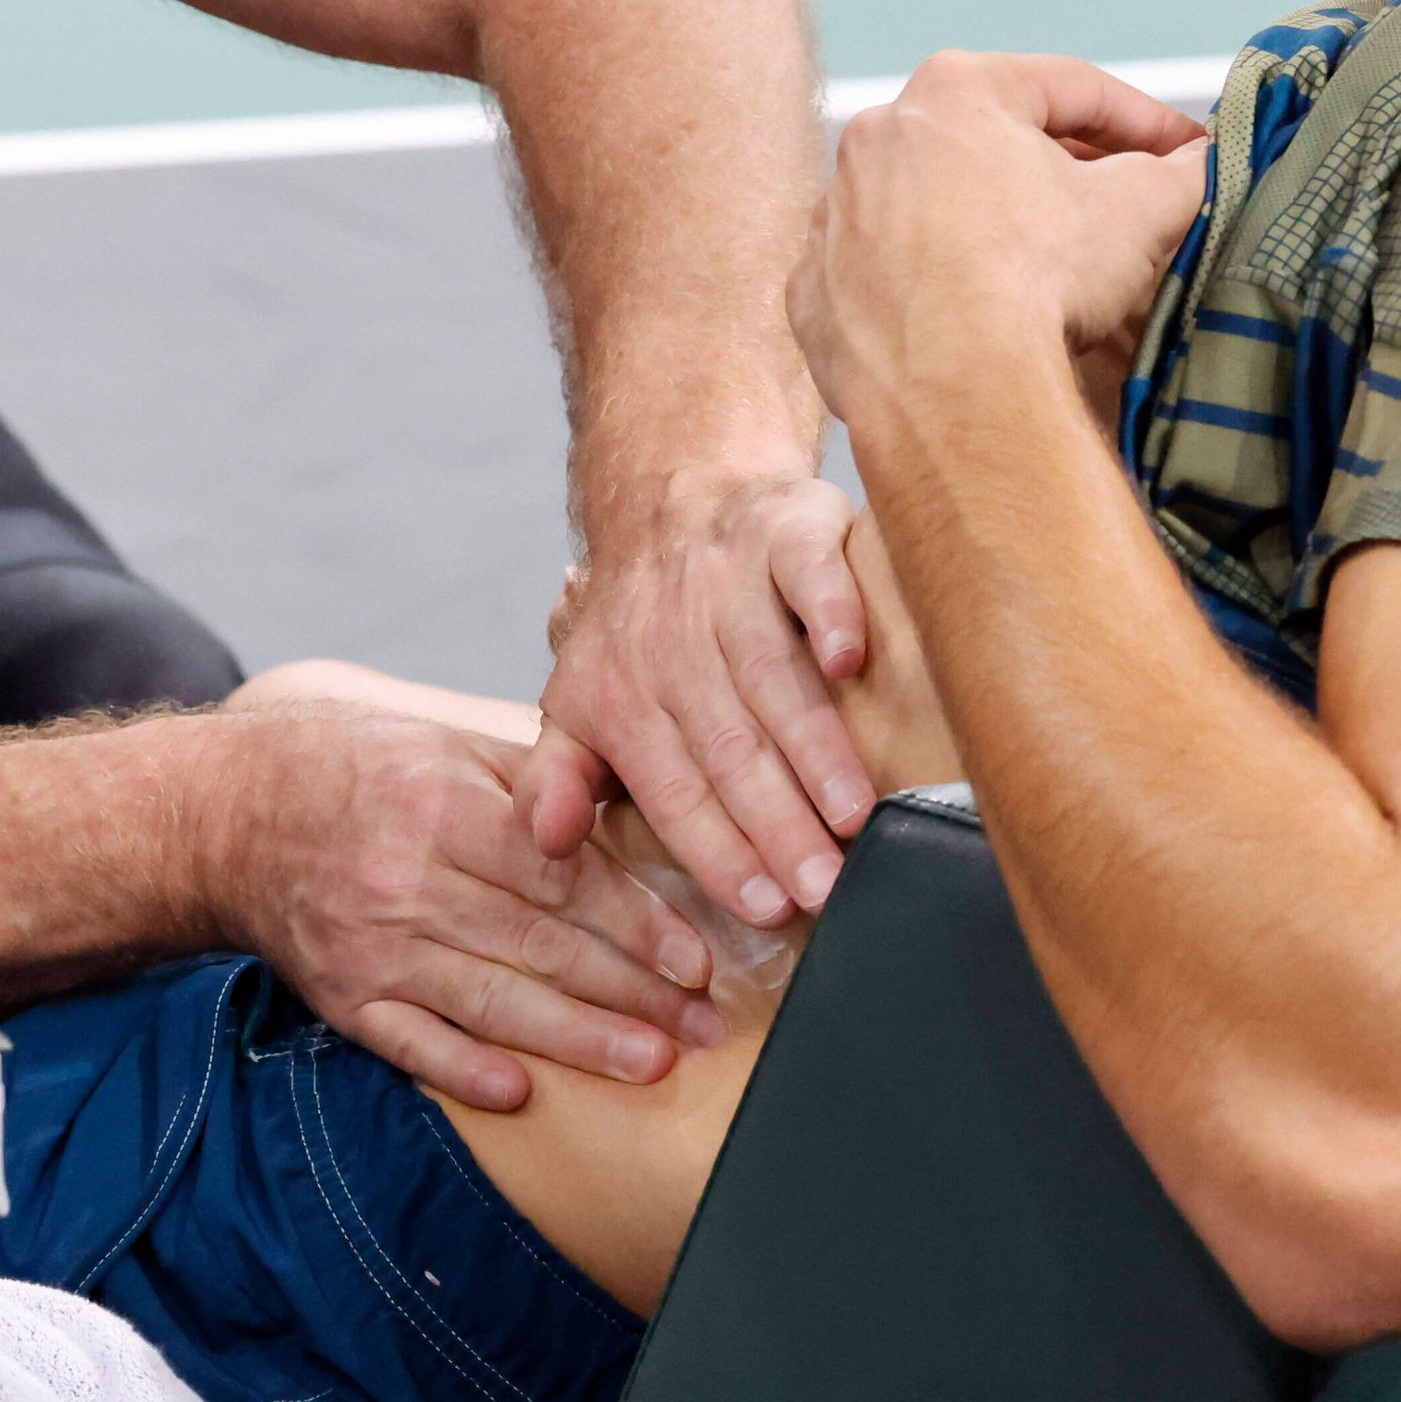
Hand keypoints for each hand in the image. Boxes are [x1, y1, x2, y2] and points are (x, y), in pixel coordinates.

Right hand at [205, 701, 727, 1111]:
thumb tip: (634, 810)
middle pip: (539, 945)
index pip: (559, 876)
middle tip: (705, 1025)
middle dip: (633, 992)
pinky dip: (465, 1070)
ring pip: (491, 1001)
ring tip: (652, 1064)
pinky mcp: (341, 996)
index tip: (697, 959)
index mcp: (441, 806)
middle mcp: (406, 879)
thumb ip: (534, 781)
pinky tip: (523, 1092)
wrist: (229, 815)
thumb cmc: (354, 769)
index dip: (636, 921)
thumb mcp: (445, 744)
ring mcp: (371, 946)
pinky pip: (410, 1044)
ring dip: (579, 1039)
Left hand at [520, 467, 875, 928]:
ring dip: (814, 745)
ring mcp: (729, 584)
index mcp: (624, 697)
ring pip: (772, 674)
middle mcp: (674, 643)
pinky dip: (829, 611)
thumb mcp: (576, 703)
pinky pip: (809, 573)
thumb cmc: (637, 627)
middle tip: (823, 886)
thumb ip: (560, 779)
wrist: (670, 493)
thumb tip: (546, 844)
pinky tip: (849, 660)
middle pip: (730, 746)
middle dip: (777, 823)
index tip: (767, 908)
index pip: (674, 789)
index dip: (720, 850)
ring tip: (854, 814)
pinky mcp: (784, 532)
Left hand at [789, 53, 1211, 436]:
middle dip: (1063, 173)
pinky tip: (970, 318)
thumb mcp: (1144, 208)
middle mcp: (878, 138)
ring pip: (930, 209)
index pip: (1072, 87)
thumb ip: (1184, 172)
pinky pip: (881, 278)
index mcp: (956, 92)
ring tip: (1047, 271)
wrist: (953, 390)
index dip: (1143, 120)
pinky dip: (925, 290)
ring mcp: (836, 217)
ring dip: (986, 229)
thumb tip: (1205, 164)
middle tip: (1123, 209)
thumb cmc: (1040, 276)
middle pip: (993, 144)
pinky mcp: (814, 294)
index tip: (1184, 151)